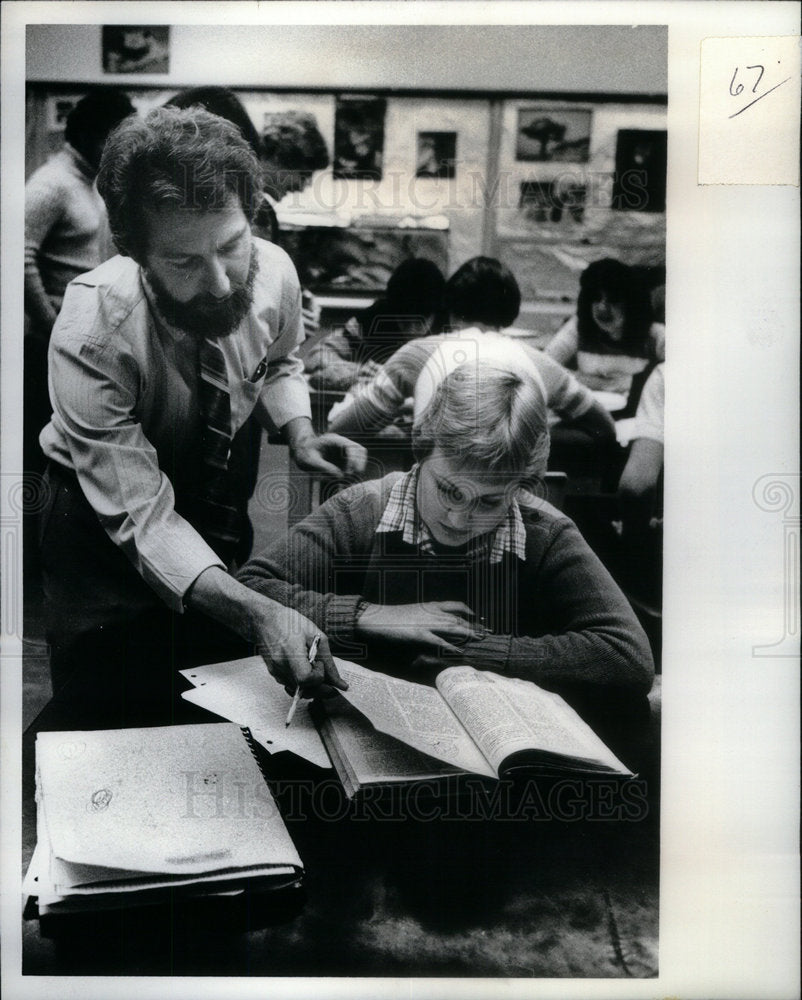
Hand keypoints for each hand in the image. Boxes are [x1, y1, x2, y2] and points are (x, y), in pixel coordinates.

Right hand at [247, 596, 346, 695]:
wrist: (265, 620)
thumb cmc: (290, 622)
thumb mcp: (314, 635)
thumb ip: (327, 660)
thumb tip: (338, 682)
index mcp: (291, 652)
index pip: (306, 678)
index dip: (318, 676)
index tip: (320, 664)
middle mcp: (280, 666)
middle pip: (304, 690)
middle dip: (321, 688)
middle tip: (329, 678)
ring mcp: (275, 672)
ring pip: (298, 691)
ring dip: (311, 686)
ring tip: (316, 671)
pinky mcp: (274, 673)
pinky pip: (291, 685)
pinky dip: (301, 683)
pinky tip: (306, 670)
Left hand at [292, 431, 366, 477]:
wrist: (302, 452)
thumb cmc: (304, 454)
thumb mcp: (310, 460)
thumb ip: (323, 467)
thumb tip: (340, 476)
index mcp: (333, 440)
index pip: (350, 446)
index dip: (353, 459)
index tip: (349, 473)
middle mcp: (342, 444)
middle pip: (359, 449)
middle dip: (359, 463)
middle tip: (353, 476)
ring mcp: (344, 451)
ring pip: (360, 456)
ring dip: (357, 468)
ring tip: (350, 480)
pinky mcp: (344, 458)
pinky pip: (355, 464)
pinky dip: (354, 472)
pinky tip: (347, 480)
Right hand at [355, 601, 478, 655]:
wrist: (376, 617)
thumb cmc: (392, 616)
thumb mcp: (412, 612)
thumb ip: (425, 616)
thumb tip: (434, 623)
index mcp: (429, 605)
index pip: (455, 605)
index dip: (467, 611)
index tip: (476, 616)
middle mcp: (431, 612)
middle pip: (458, 618)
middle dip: (473, 625)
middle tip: (485, 633)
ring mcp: (426, 623)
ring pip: (453, 628)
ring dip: (468, 634)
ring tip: (479, 639)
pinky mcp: (420, 634)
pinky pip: (440, 641)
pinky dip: (451, 647)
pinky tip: (459, 651)